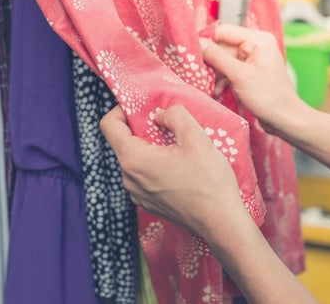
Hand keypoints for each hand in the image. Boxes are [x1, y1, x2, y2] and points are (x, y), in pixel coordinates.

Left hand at [100, 105, 249, 237]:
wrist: (220, 222)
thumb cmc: (209, 181)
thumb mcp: (196, 137)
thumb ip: (174, 115)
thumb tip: (160, 115)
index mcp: (133, 159)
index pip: (108, 125)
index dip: (121, 109)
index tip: (142, 107)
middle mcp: (128, 178)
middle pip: (122, 142)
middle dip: (141, 129)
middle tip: (167, 125)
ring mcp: (136, 194)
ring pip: (133, 159)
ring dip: (149, 148)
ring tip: (176, 147)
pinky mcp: (147, 203)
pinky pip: (142, 176)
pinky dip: (154, 165)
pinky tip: (178, 167)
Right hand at [201, 23, 310, 135]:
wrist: (285, 120)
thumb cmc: (269, 97)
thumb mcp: (239, 75)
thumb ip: (217, 57)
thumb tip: (198, 43)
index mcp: (257, 39)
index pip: (223, 31)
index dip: (206, 40)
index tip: (189, 51)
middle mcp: (255, 46)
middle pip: (221, 46)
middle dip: (209, 61)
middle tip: (195, 72)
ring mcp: (251, 60)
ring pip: (222, 60)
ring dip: (213, 74)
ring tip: (208, 85)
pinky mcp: (248, 73)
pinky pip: (227, 71)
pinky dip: (220, 80)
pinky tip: (217, 91)